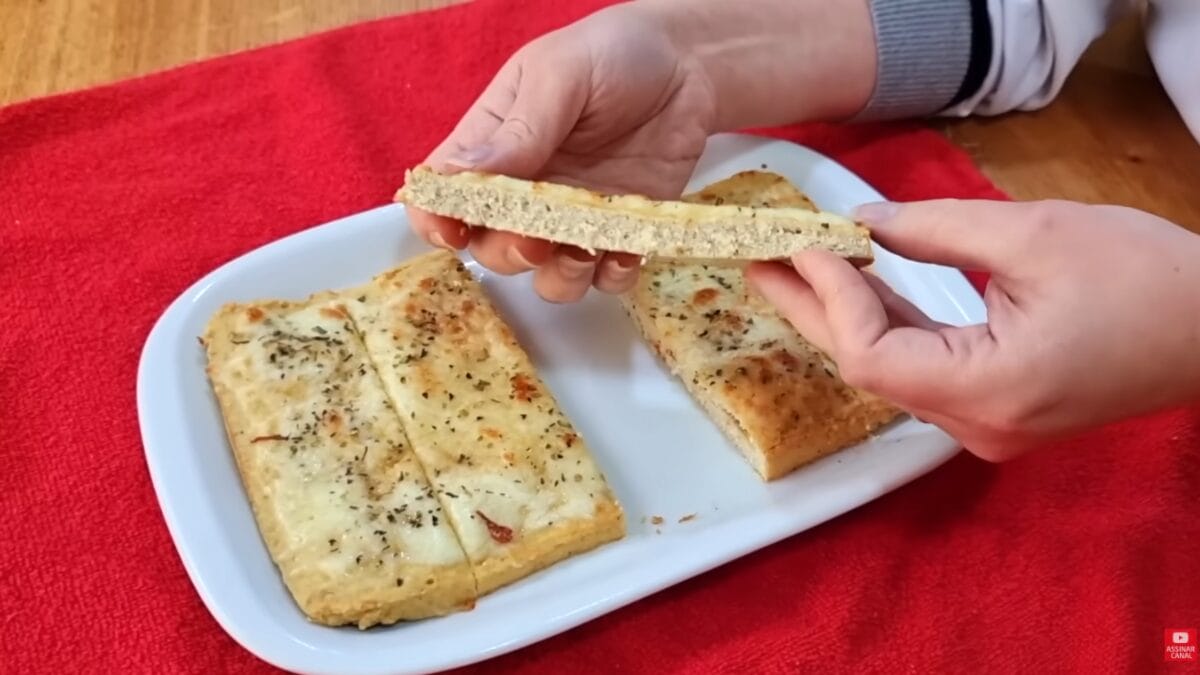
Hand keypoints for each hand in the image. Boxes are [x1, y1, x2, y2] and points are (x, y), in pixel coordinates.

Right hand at [408, 4, 716, 301]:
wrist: (690, 64)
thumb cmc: (613, 53)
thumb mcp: (559, 75)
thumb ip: (518, 130)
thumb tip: (459, 174)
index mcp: (493, 145)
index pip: (444, 194)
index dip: (437, 220)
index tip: (453, 233)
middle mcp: (525, 190)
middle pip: (492, 247)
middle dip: (508, 253)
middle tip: (536, 239)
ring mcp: (572, 215)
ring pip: (546, 275)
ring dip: (560, 277)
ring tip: (586, 250)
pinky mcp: (619, 231)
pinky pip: (606, 277)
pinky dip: (613, 276)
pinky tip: (629, 251)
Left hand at [746, 199, 1199, 460]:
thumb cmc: (1144, 278)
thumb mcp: (1034, 235)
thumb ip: (934, 231)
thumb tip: (860, 224)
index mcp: (991, 391)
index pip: (871, 357)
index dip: (829, 300)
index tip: (805, 244)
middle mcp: (979, 426)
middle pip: (868, 370)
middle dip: (813, 309)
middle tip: (760, 260)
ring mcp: (987, 426)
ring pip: (891, 371)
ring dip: (846, 315)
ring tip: (793, 267)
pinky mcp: (997, 410)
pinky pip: (923, 370)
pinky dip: (890, 326)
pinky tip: (857, 285)